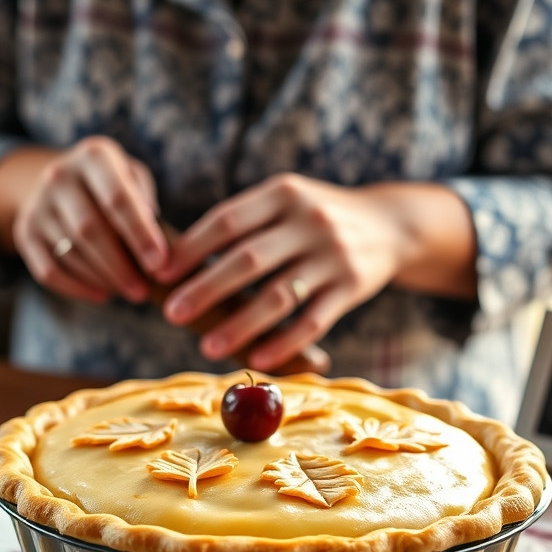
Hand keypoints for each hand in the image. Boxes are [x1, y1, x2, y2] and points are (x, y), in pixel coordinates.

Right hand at [10, 137, 167, 303]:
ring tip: (129, 291)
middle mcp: (59, 175)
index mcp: (93, 156)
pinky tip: (102, 295)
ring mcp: (38, 204)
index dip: (140, 234)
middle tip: (143, 292)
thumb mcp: (133, 177)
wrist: (61, 181)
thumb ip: (146, 204)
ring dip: (102, 279)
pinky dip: (77, 288)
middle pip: (90, 229)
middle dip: (120, 266)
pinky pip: (48, 271)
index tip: (159, 264)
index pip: (117, 199)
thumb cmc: (112, 184)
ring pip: (70, 253)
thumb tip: (156, 246)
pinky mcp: (25, 232)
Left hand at [156, 174, 413, 370]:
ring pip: (278, 297)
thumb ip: (244, 222)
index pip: (227, 221)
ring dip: (240, 325)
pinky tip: (257, 358)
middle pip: (247, 260)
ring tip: (207, 346)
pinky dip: (283, 343)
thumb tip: (177, 258)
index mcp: (283, 193)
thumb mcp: (285, 200)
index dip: (190, 249)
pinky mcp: (352, 288)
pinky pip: (312, 322)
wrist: (391, 224)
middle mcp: (309, 221)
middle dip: (205, 290)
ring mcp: (333, 256)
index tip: (160, 273)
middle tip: (171, 314)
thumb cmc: (316, 217)